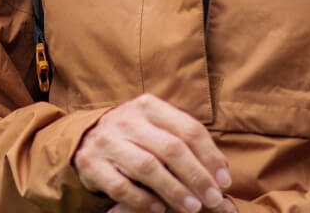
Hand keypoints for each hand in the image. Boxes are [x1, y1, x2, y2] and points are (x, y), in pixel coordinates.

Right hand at [74, 94, 230, 212]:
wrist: (85, 138)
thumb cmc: (134, 136)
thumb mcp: (156, 127)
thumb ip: (184, 142)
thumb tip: (221, 170)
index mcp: (149, 106)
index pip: (188, 129)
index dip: (210, 156)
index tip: (224, 180)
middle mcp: (127, 119)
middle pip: (171, 148)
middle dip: (197, 176)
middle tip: (213, 199)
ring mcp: (107, 141)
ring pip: (147, 167)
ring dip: (174, 190)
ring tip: (193, 207)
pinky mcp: (91, 163)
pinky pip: (120, 186)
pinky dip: (142, 200)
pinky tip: (158, 208)